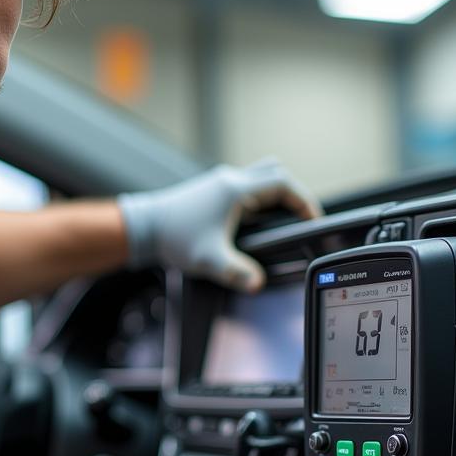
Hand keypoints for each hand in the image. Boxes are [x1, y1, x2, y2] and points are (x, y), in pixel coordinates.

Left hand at [117, 158, 321, 291]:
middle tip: (300, 218)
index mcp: (236, 190)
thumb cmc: (173, 237)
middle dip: (293, 194)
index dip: (304, 201)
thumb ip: (236, 273)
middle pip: (275, 173)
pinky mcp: (211, 192)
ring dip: (274, 194)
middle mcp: (230, 181)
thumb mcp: (209, 259)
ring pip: (260, 176)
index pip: (284, 185)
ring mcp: (219, 184)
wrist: (143, 227)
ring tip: (281, 220)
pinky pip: (245, 187)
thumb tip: (257, 283)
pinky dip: (257, 199)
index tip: (312, 219)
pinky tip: (253, 224)